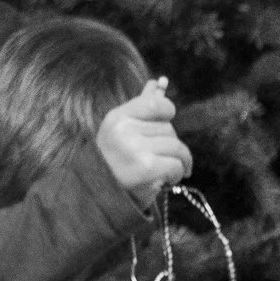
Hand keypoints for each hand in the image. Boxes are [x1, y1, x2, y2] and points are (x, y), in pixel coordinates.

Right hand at [95, 76, 189, 206]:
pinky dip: (177, 174)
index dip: (167, 114)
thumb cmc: (116, 161)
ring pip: (176, 146)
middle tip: (159, 157)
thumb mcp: (124, 131)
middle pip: (169, 128)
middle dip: (170, 144)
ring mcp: (135, 148)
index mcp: (117, 117)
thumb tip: (159, 83)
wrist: (101, 197)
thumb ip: (142, 106)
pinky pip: (177, 164)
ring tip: (165, 170)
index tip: (165, 126)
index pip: (156, 104)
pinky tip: (166, 180)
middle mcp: (124, 130)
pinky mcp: (147, 168)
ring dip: (178, 161)